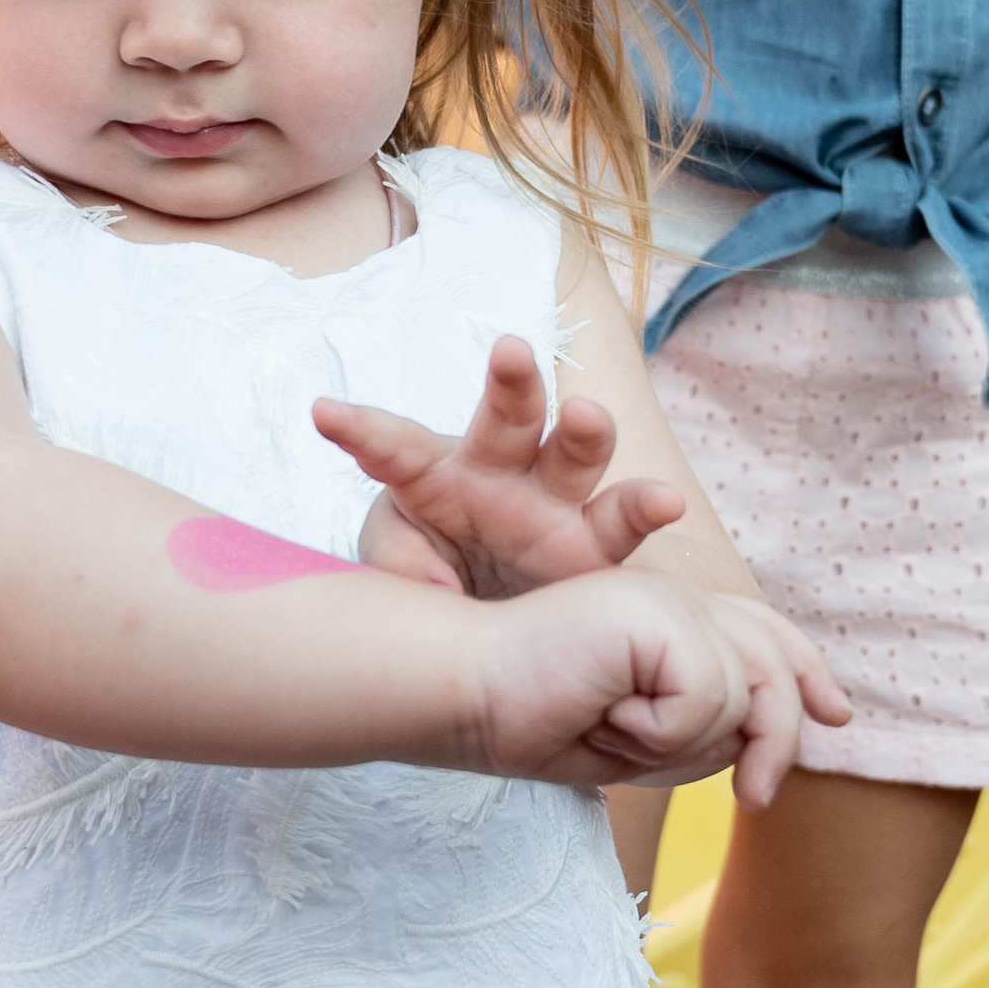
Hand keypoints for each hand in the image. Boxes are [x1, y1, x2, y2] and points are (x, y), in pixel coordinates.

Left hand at [317, 334, 685, 598]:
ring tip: (583, 415)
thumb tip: (438, 590)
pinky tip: (665, 503)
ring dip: (583, 431)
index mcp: (435, 472)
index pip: (395, 446)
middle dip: (512, 381)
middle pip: (509, 416)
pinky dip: (647, 507)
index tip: (324, 414)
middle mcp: (502, 474)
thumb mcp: (396, 568)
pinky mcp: (595, 548)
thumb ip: (401, 566)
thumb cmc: (435, 575)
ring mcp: (554, 504)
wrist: (494, 637)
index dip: (362, 430)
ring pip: (575, 453)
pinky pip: (624, 520)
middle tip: (510, 350)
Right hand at [466, 570, 849, 806]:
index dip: (805, 669)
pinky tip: (606, 715)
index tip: (838, 715)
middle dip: (779, 734)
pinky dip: (660, 732)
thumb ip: (702, 727)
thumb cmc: (534, 719)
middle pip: (772, 661)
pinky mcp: (656, 612)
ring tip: (613, 732)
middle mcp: (676, 596)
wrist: (465, 695)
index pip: (761, 630)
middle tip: (756, 797)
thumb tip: (764, 740)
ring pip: (743, 696)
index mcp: (668, 615)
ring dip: (681, 745)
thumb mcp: (638, 737)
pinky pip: (707, 700)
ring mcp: (667, 598)